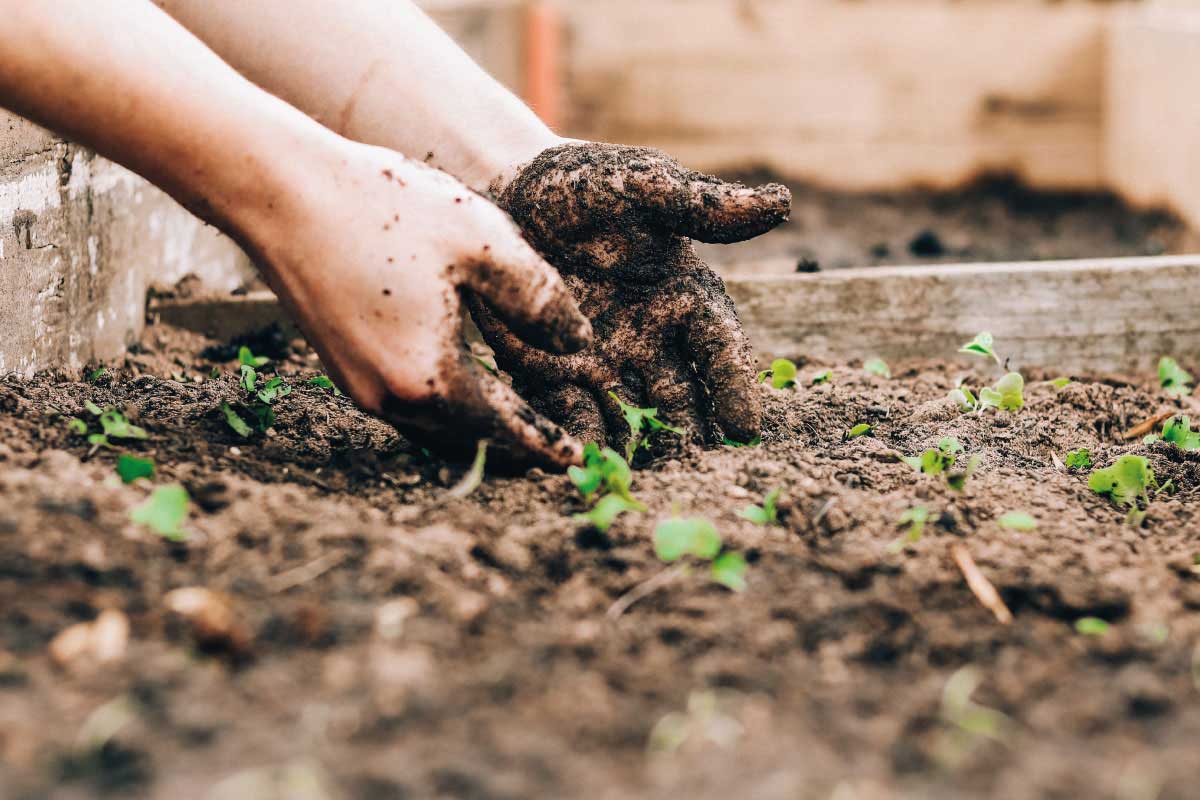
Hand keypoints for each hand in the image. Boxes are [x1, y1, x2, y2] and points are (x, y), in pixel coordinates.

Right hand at [246, 140, 591, 466]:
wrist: (281, 192)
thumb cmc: (385, 209)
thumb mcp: (483, 243)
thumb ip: (540, 300)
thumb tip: (579, 344)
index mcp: (431, 378)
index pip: (505, 428)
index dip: (545, 444)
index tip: (578, 461)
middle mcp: (390, 398)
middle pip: (468, 440)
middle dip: (514, 445)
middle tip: (554, 448)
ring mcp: (359, 386)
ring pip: (434, 427)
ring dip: (477, 430)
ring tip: (517, 424)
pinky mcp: (341, 366)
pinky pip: (407, 406)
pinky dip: (445, 407)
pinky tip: (463, 385)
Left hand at [471, 142, 789, 450]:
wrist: (508, 192)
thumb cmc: (584, 185)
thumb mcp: (641, 186)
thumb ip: (700, 205)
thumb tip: (781, 204)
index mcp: (685, 297)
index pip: (720, 348)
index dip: (734, 386)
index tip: (746, 427)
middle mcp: (653, 340)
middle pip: (682, 397)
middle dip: (691, 435)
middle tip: (697, 471)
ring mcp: (605, 362)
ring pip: (632, 417)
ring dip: (640, 448)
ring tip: (644, 481)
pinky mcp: (555, 374)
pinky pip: (572, 414)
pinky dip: (580, 439)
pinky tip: (582, 464)